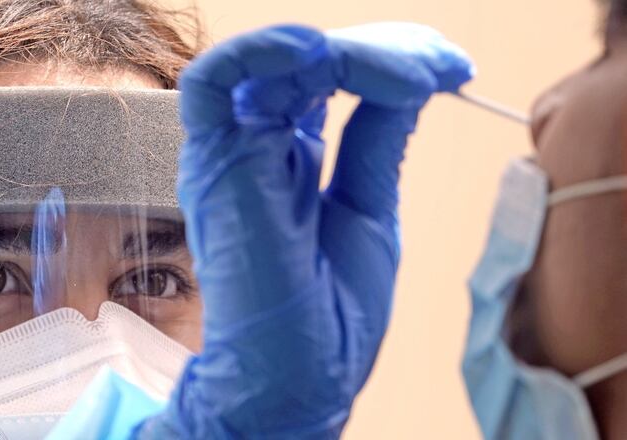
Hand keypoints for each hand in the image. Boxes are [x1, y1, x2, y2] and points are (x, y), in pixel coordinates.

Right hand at [136, 22, 473, 438]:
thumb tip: (410, 82)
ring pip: (275, 63)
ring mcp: (234, 151)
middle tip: (441, 67)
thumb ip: (377, 140)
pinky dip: (259, 53)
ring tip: (409, 77)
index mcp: (290, 158)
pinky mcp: (213, 162)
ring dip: (348, 54)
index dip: (389, 62)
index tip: (452, 70)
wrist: (303, 376)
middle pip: (310, 65)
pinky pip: (214, 84)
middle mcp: (257, 147)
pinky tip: (316, 53)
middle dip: (382, 52)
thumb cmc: (331, 311)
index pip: (330, 81)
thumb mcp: (370, 207)